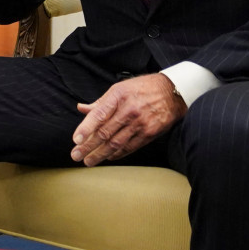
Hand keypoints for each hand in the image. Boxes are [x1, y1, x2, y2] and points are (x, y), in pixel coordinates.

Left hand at [70, 73, 186, 166]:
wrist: (172, 92)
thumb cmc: (142, 88)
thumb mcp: (119, 88)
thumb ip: (100, 102)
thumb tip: (81, 108)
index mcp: (118, 96)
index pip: (98, 115)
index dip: (85, 128)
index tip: (76, 140)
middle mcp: (129, 111)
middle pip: (105, 132)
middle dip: (88, 146)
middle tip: (76, 155)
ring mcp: (140, 123)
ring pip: (116, 143)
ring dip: (100, 154)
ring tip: (89, 161)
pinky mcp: (150, 133)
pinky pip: (130, 147)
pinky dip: (117, 154)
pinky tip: (108, 157)